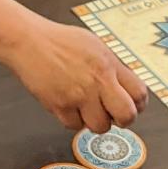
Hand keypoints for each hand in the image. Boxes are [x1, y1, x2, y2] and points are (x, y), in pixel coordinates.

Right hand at [2, 21, 148, 132]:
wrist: (28, 41)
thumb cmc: (59, 42)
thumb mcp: (94, 46)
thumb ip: (112, 66)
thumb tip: (126, 88)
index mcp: (109, 63)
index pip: (139, 93)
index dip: (137, 104)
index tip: (130, 105)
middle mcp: (97, 80)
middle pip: (127, 115)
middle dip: (123, 120)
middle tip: (113, 115)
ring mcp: (79, 95)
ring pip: (100, 126)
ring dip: (94, 121)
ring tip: (85, 107)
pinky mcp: (60, 105)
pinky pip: (74, 126)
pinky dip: (72, 119)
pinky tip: (67, 104)